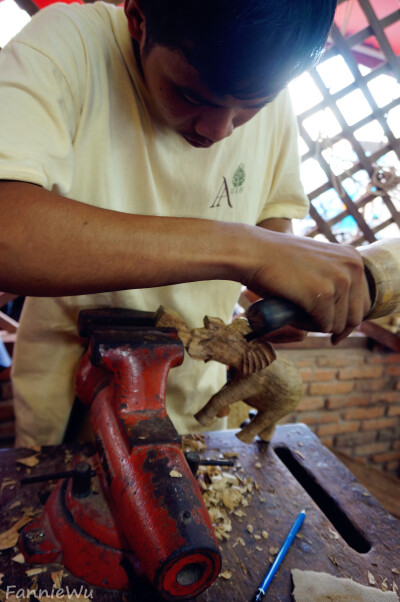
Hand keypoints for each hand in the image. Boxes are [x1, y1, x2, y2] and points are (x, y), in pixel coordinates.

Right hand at [242, 230, 370, 339]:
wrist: (254, 252)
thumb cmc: (278, 261)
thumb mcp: (317, 264)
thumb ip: (334, 279)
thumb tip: (345, 315)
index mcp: (354, 259)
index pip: (364, 303)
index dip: (347, 321)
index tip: (332, 330)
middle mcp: (353, 267)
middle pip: (355, 317)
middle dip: (333, 326)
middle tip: (311, 324)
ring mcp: (339, 281)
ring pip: (337, 324)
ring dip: (316, 325)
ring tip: (295, 312)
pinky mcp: (323, 295)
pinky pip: (323, 326)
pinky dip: (305, 326)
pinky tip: (291, 313)